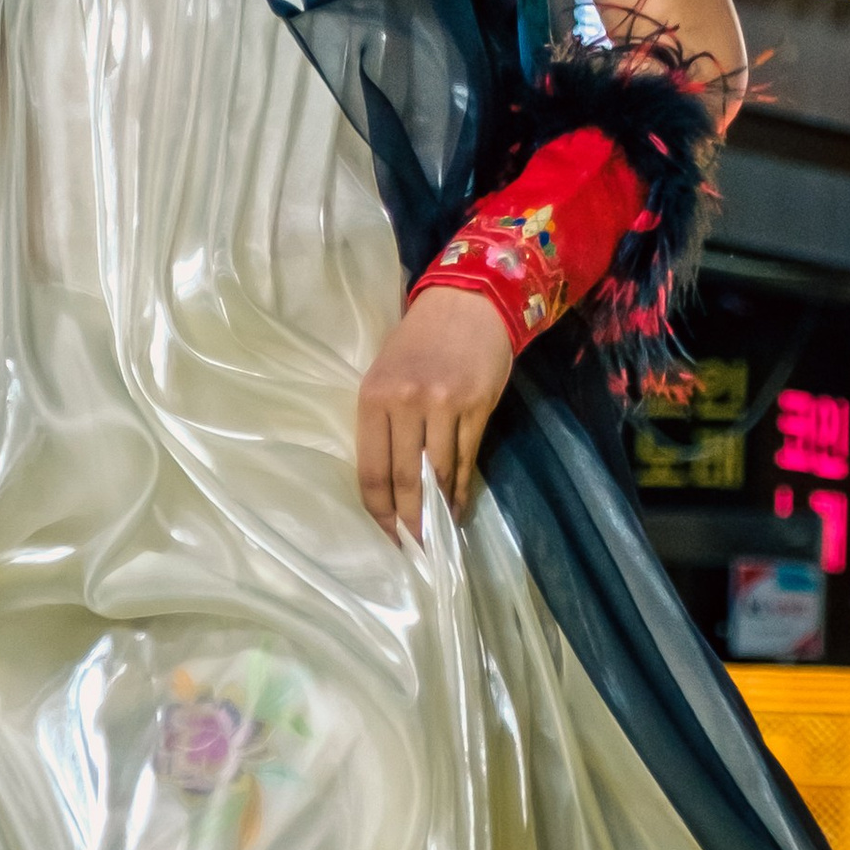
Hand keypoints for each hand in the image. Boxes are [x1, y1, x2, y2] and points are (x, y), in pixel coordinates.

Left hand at [355, 286, 515, 539]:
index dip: (379, 511)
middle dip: (410, 521)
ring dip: (439, 510)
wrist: (469, 302)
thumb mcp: (385, 374)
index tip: (387, 534)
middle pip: (405, 479)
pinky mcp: (478, 406)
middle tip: (414, 548)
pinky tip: (458, 507)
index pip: (371, 470)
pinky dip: (461, 489)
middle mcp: (406, 402)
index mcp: (373, 397)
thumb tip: (388, 482)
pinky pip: (467, 460)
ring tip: (438, 534)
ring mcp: (445, 405)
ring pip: (438, 474)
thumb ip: (383, 423)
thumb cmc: (420, 341)